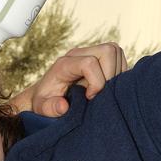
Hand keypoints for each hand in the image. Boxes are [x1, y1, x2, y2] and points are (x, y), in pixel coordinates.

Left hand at [10, 42, 127, 116]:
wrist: (46, 93)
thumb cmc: (45, 100)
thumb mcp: (41, 107)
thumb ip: (49, 108)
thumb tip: (63, 106)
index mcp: (64, 64)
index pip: (89, 63)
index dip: (96, 82)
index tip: (89, 97)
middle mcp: (78, 54)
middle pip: (108, 51)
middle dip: (110, 76)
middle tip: (101, 94)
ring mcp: (90, 53)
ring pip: (116, 52)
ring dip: (116, 74)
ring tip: (103, 91)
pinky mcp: (99, 57)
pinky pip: (119, 58)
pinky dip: (118, 74)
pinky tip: (107, 87)